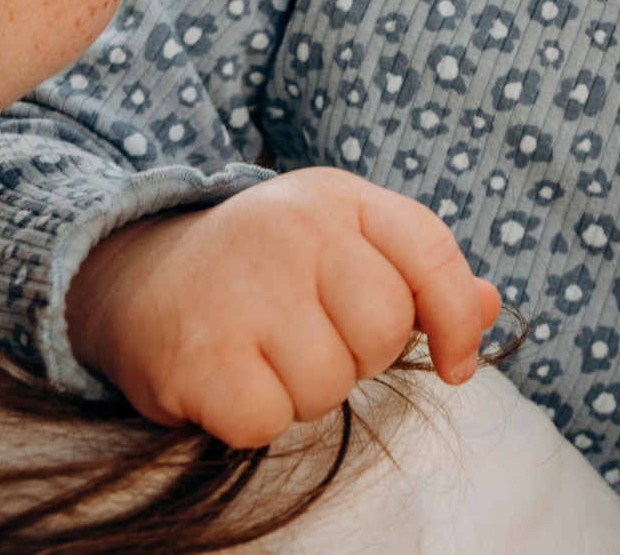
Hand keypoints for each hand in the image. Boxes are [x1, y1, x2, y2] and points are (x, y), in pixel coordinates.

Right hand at [67, 166, 500, 448]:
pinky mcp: (197, 351)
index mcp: (337, 197)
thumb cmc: (259, 270)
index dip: (456, 319)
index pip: (431, 254)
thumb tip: (490, 305)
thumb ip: (416, 275)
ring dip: (301, 391)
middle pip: (383, 331)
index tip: (459, 364)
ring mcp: (242, 286)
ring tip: (261, 354)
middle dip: (356, 356)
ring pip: (329, 384)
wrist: (129, 276)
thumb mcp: (340, 245)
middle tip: (306, 338)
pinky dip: (252, 419)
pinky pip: (269, 421)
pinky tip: (225, 379)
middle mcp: (292, 227)